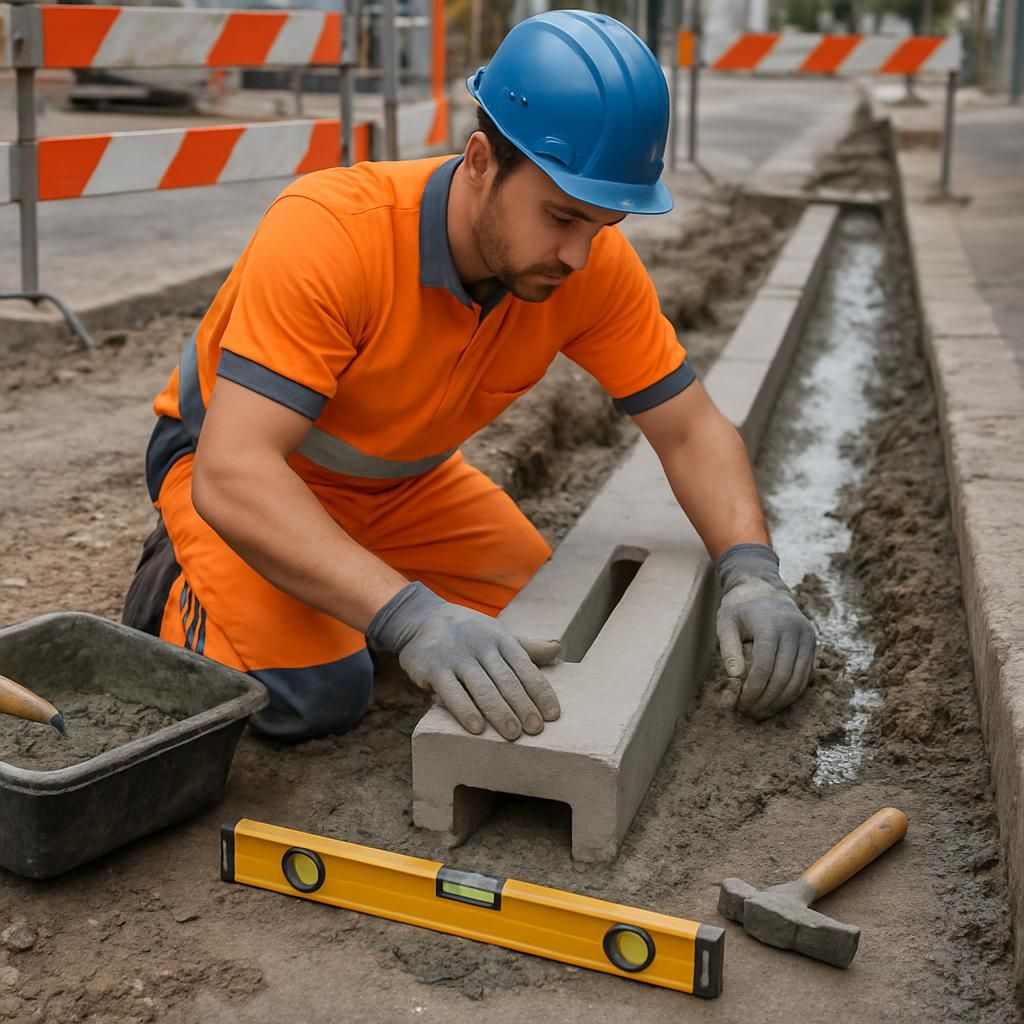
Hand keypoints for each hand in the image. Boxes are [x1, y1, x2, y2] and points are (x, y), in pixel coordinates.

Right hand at [366, 582, 560, 739]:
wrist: (420, 618)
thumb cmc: (468, 632)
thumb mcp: (497, 634)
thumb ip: (527, 647)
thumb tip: (559, 650)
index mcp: (500, 638)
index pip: (525, 667)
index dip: (540, 691)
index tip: (553, 715)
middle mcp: (480, 646)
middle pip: (506, 680)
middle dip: (523, 706)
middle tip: (536, 730)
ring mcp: (456, 656)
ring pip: (482, 687)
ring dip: (500, 712)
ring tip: (514, 735)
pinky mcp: (432, 667)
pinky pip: (451, 692)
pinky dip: (465, 710)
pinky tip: (477, 728)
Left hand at [715, 544, 815, 719]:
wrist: (764, 589)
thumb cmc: (739, 608)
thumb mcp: (726, 622)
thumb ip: (728, 648)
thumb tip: (735, 677)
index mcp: (771, 624)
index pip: (765, 667)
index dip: (754, 690)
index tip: (741, 704)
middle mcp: (794, 630)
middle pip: (783, 676)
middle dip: (766, 700)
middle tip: (749, 713)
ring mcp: (807, 637)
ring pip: (798, 680)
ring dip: (780, 701)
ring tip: (761, 712)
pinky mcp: (813, 644)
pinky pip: (806, 676)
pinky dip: (792, 693)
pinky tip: (775, 703)